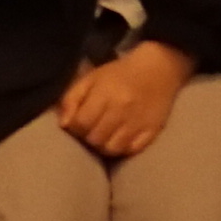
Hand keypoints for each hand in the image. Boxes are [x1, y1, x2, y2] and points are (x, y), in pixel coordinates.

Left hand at [55, 38, 190, 161]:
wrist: (157, 69)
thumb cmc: (119, 74)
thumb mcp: (90, 78)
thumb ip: (72, 99)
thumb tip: (64, 125)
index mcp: (104, 94)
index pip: (81, 123)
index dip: (75, 127)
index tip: (78, 123)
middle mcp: (122, 110)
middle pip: (95, 139)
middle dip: (88, 137)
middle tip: (91, 129)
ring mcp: (138, 123)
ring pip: (112, 149)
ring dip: (103, 145)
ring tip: (104, 136)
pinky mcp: (152, 131)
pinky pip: (131, 151)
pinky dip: (122, 148)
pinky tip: (119, 138)